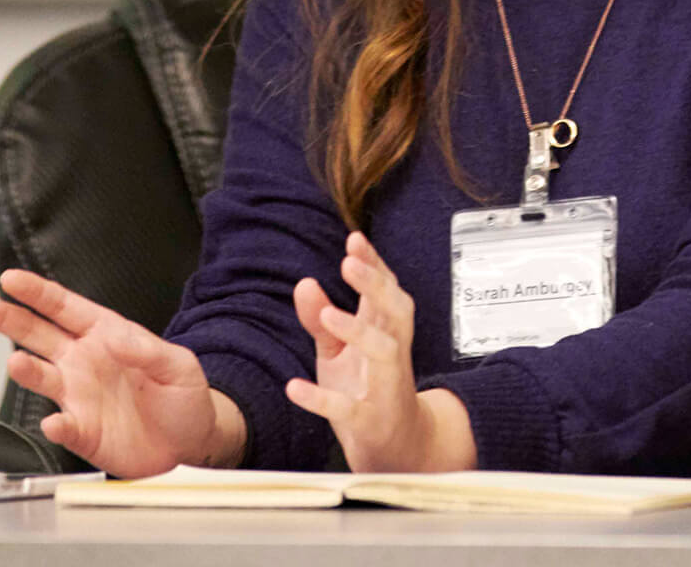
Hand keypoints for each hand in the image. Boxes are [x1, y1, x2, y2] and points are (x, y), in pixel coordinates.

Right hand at [0, 270, 244, 478]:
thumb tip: (116, 337)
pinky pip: (62, 426)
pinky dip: (55, 425)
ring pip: (41, 378)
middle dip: (4, 318)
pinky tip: (53, 422)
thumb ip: (147, 350)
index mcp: (106, 334)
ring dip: (26, 371)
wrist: (191, 441)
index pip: (64, 307)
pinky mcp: (81, 431)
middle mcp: (83, 361)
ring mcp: (78, 396)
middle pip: (35, 334)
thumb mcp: (177, 365)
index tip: (10, 279)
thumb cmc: (184, 396)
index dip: (37, 293)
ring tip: (16, 363)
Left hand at [286, 231, 474, 472]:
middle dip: (376, 286)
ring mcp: (386, 388)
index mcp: (386, 332)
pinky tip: (294, 388)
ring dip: (359, 332)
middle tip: (349, 264)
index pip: (386, 290)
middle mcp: (393, 354)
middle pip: (397, 311)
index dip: (373, 264)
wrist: (396, 451)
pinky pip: (350, 409)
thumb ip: (320, 320)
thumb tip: (304, 283)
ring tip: (328, 315)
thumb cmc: (366, 392)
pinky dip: (322, 399)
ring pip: (385, 353)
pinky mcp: (371, 422)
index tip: (354, 239)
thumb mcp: (339, 353)